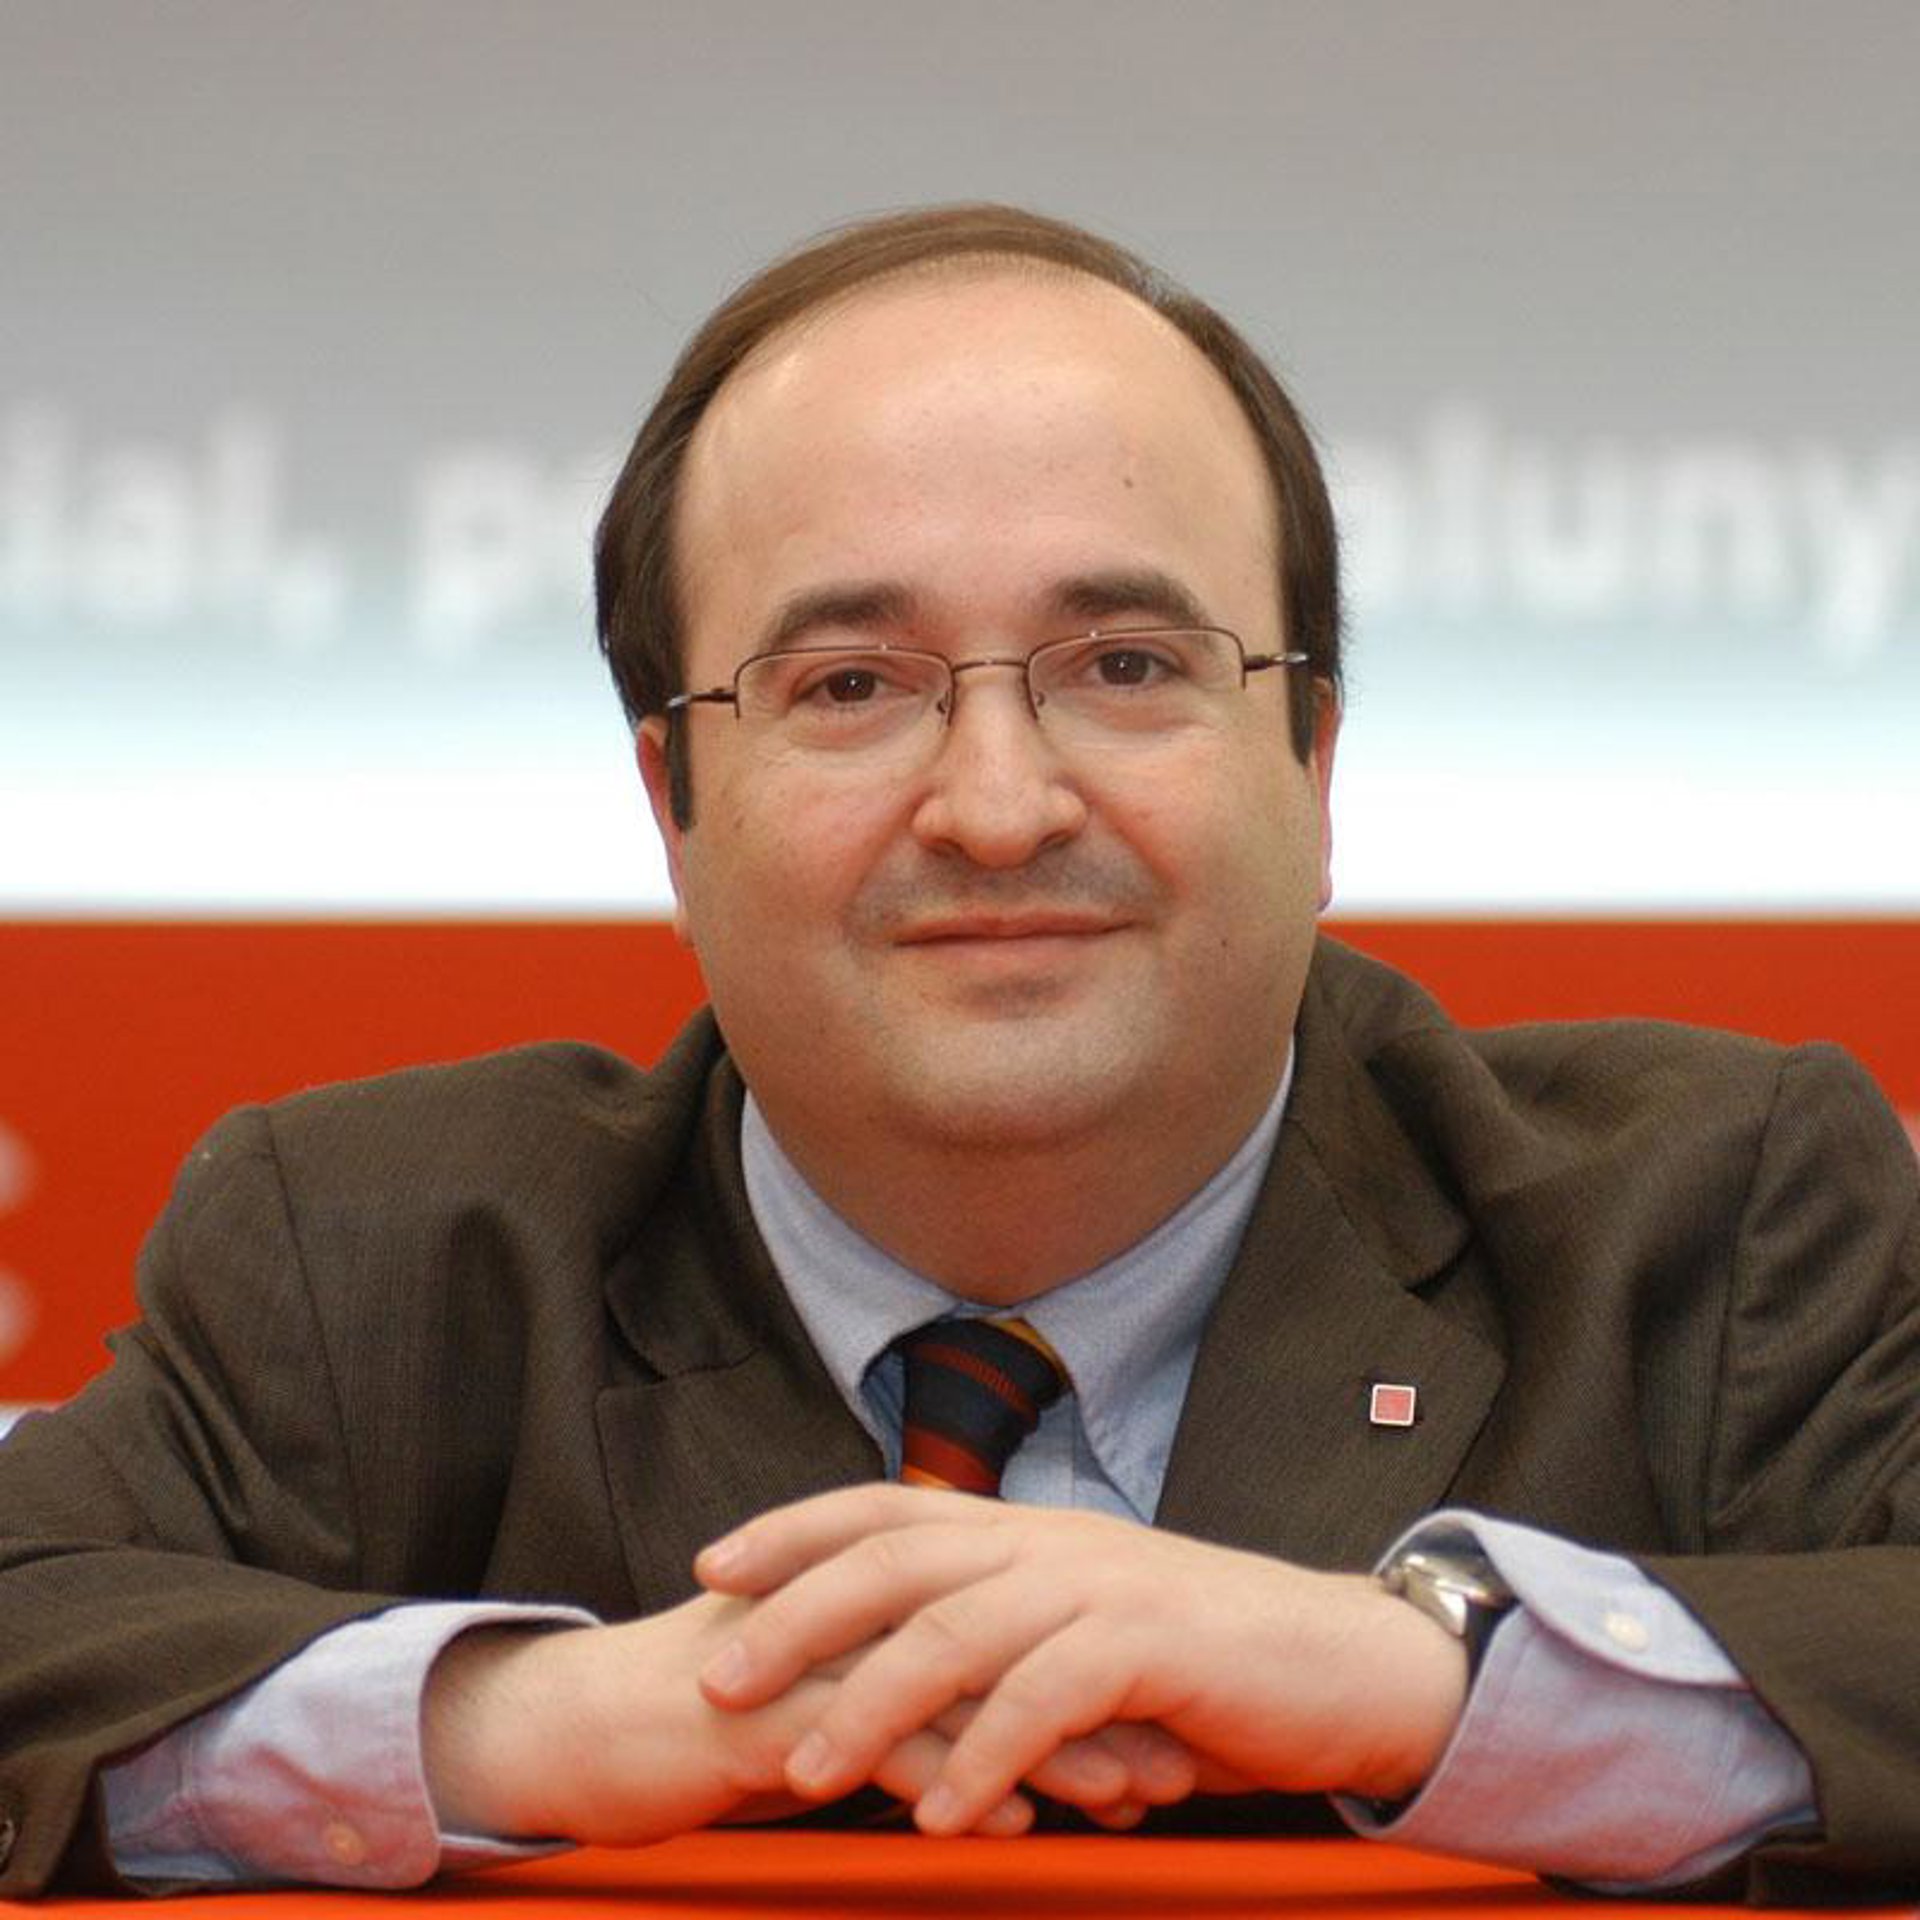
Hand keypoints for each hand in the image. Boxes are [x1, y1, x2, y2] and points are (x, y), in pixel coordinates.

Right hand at [422, 1587, 1194, 1845]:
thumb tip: (987, 1740)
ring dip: (1049, 1742)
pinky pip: (878, 1739)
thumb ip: (897, 1698)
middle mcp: (851, 1605)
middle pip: (1001, 1643)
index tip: (1164, 1718)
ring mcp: (812, 1650)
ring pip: (958, 1687)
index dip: (1084, 1667)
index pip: (1003, 1619)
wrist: (577, 1727)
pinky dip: (953, 1774)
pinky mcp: (770, 1706)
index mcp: (870, 1593)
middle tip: (1179, 1755)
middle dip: (1096, 1701)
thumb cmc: (705, 1716)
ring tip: (1128, 1791)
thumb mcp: (818, 1695)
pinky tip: (1012, 1815)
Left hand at [693, 1486, 1468, 1835]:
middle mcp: (1050, 1543)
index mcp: (1027, 1535)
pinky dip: (984, 1759)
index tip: (711, 1565)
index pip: (888, 1510)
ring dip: (871, 1707)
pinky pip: (1045, 1699)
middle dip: (795, 1616)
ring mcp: (1100, 1587)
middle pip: (896, 1560)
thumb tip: (915, 1709)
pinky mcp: (1151, 1645)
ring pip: (957, 1631)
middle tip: (715, 1675)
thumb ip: (1006, 1655)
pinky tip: (938, 1817)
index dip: (795, 1530)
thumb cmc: (1206, 1670)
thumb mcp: (1089, 1642)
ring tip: (804, 1776)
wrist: (1347, 1667)